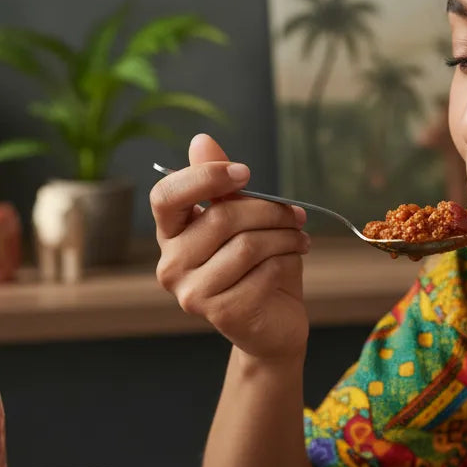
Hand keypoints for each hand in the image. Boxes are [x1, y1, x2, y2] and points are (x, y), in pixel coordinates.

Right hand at [150, 133, 310, 360]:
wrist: (272, 326)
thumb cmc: (257, 269)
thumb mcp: (242, 221)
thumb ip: (222, 186)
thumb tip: (200, 140)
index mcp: (170, 235)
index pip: (166, 196)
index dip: (204, 177)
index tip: (245, 172)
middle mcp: (171, 265)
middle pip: (221, 218)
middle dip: (268, 210)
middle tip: (295, 214)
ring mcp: (192, 293)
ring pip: (247, 245)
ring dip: (284, 236)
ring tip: (300, 238)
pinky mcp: (220, 313)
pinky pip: (262, 272)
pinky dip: (285, 262)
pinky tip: (291, 263)